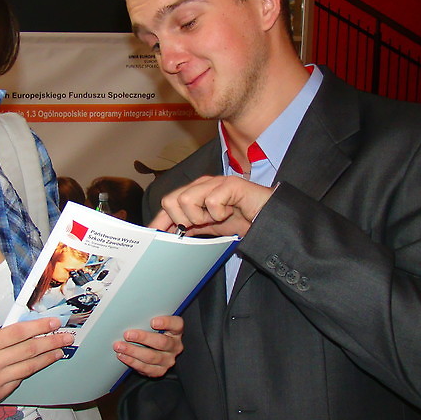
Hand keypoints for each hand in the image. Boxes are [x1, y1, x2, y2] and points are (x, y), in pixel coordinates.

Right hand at [0, 318, 72, 407]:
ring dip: (47, 358)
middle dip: (51, 342)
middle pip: (29, 350)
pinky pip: (19, 380)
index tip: (55, 323)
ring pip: (29, 367)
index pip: (19, 333)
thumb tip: (26, 330)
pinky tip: (39, 364)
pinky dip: (29, 371)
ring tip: (60, 351)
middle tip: (67, 337)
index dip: (39, 327)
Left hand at [114, 315, 183, 376]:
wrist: (157, 353)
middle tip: (127, 335)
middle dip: (143, 338)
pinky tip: (123, 356)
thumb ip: (147, 319)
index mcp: (176, 332)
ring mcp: (168, 360)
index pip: (176, 325)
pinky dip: (132, 362)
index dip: (166, 323)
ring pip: (151, 357)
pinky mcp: (159, 371)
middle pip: (162, 342)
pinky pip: (145, 368)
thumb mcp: (155, 325)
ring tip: (120, 346)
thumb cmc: (153, 334)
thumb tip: (129, 312)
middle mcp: (175, 346)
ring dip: (133, 351)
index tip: (153, 322)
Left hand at [151, 176, 274, 237]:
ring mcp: (216, 182)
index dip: (159, 221)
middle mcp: (202, 184)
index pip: (168, 204)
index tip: (152, 236)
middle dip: (182, 220)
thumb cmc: (241, 218)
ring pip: (186, 199)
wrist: (269, 218)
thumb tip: (168, 234)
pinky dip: (219, 214)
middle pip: (171, 200)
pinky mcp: (231, 184)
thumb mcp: (209, 226)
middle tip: (200, 224)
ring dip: (200, 216)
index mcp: (195, 192)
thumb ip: (190, 227)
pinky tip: (230, 212)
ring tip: (215, 218)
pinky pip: (211, 201)